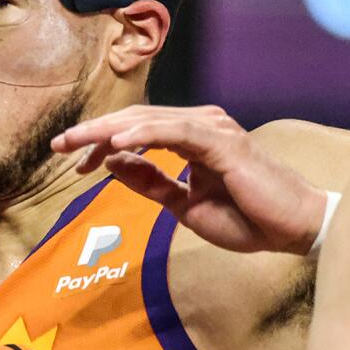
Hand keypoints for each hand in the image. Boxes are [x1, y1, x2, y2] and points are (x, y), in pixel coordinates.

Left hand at [50, 104, 328, 254]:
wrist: (291, 229)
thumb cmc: (247, 217)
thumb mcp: (185, 205)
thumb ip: (152, 183)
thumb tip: (114, 164)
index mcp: (191, 139)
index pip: (137, 132)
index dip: (101, 143)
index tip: (72, 162)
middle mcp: (201, 126)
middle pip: (136, 120)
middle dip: (94, 132)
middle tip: (58, 145)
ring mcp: (213, 130)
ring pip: (150, 121)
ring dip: (110, 131)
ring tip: (77, 142)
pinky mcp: (223, 142)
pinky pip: (175, 132)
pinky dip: (143, 135)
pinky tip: (116, 144)